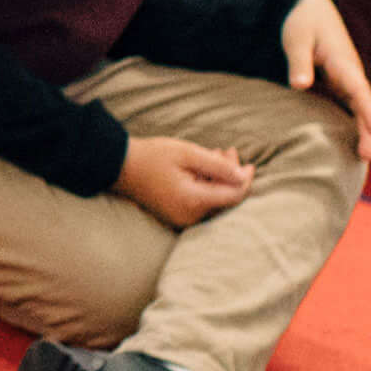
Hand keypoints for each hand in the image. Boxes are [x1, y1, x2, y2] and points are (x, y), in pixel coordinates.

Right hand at [113, 136, 252, 227]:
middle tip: (228, 151)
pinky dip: (208, 186)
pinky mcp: (177, 216)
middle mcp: (189, 216)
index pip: (233, 196)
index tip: (250, 164)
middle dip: (232, 176)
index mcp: (193, 201)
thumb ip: (218, 165)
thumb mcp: (188, 153)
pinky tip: (204, 169)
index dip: (246, 181)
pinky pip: (202, 204)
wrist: (120, 166)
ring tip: (215, 154)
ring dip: (219, 179)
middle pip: (224, 200)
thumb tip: (243, 176)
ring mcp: (182, 219)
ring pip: (214, 201)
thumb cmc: (152, 156)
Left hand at [282, 0, 370, 154]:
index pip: (359, 89)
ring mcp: (346, 78)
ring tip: (363, 156)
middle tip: (367, 156)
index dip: (368, 110)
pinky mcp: (339, 82)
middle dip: (368, 129)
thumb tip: (301, 86)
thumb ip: (299, 63)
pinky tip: (350, 141)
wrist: (312, 8)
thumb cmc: (304, 22)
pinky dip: (353, 121)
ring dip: (363, 129)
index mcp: (342, 61)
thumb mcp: (297, 39)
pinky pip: (350, 104)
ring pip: (359, 107)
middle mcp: (350, 72)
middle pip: (363, 104)